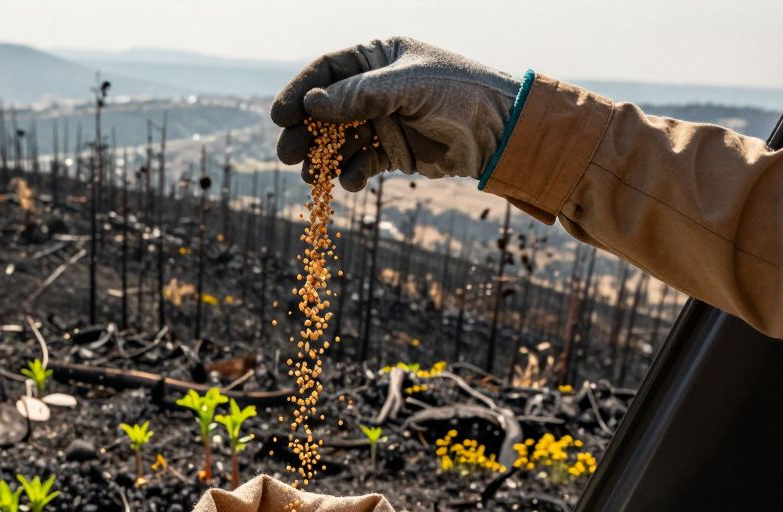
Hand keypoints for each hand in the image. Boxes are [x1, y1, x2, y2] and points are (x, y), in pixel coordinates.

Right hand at [272, 37, 520, 190]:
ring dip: (323, 158)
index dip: (300, 93)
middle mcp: (377, 88)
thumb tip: (311, 104)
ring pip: (340, 140)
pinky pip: (362, 163)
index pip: (327, 71)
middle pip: (326, 109)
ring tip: (312, 177)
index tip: (279, 117)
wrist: (503, 132)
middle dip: (305, 132)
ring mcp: (384, 120)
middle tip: (286, 155)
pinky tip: (350, 182)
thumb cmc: (461, 93)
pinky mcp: (395, 151)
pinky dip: (352, 174)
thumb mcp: (409, 86)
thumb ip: (360, 95)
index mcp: (379, 57)